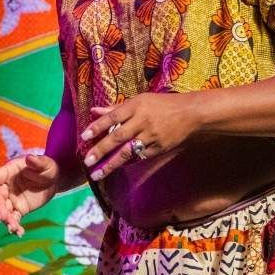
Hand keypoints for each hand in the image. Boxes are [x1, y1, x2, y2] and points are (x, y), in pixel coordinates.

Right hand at [0, 153, 61, 236]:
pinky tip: (19, 233)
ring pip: (4, 210)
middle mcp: (6, 186)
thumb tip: (29, 158)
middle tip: (4, 217)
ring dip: (6, 219)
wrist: (54, 181)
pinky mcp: (18, 210)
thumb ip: (37, 162)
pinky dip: (15, 226)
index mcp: (8, 172)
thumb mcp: (45, 163)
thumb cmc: (47, 168)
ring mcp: (11, 199)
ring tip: (13, 228)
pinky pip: (14, 218)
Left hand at [78, 93, 199, 181]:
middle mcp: (142, 121)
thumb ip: (116, 108)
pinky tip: (115, 168)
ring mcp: (151, 136)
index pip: (112, 117)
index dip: (97, 126)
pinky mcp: (158, 148)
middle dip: (100, 150)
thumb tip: (94, 110)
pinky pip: (139, 157)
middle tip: (86, 161)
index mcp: (136, 106)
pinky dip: (127, 162)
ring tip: (96, 174)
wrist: (190, 114)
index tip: (84, 136)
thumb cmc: (162, 105)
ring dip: (110, 164)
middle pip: (117, 136)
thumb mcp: (139, 101)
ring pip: (127, 152)